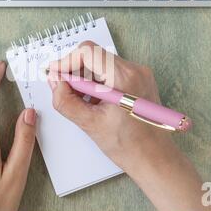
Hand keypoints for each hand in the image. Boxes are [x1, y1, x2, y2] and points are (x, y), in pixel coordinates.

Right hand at [47, 41, 167, 169]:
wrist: (154, 158)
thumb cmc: (129, 146)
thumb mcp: (89, 124)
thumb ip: (66, 101)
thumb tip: (55, 82)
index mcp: (124, 77)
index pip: (88, 52)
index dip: (67, 62)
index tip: (55, 74)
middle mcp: (135, 70)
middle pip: (94, 56)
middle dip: (75, 72)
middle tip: (65, 91)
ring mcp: (139, 74)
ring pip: (101, 64)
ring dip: (85, 79)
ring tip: (82, 102)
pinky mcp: (139, 80)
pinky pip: (111, 73)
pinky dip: (97, 84)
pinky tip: (94, 103)